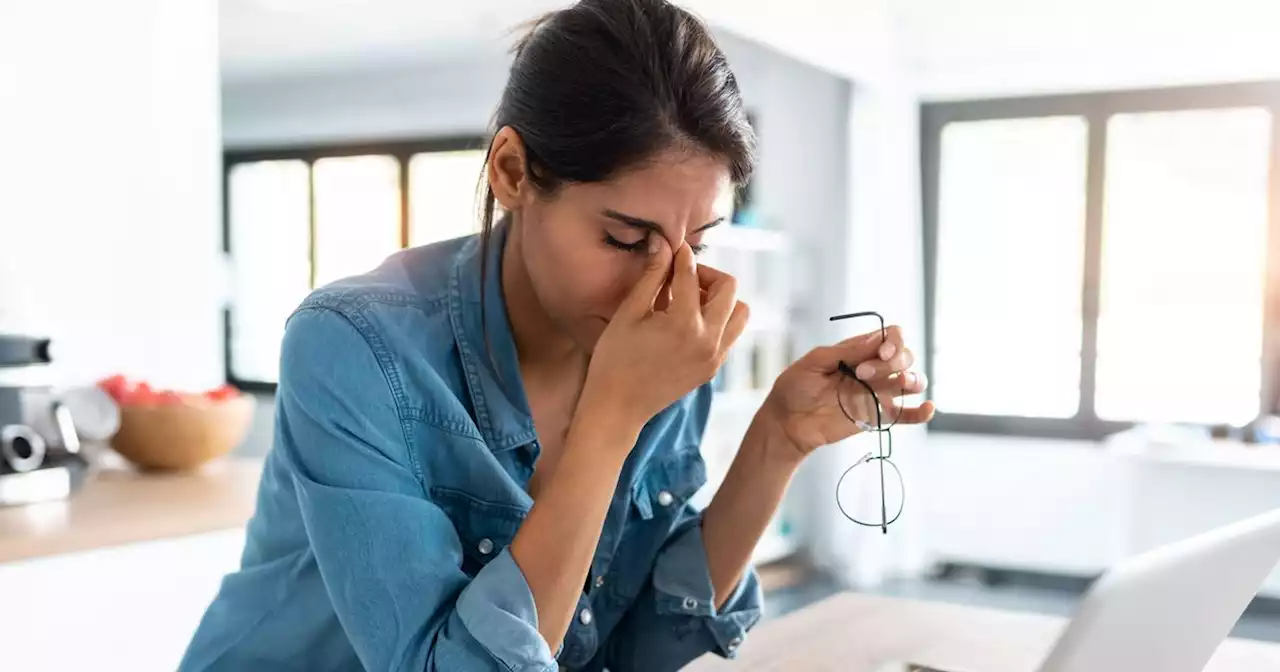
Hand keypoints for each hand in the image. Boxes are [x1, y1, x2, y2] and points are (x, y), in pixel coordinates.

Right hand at [586, 237, 749, 430]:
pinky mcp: (713, 368)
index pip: (692, 274)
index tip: (672, 247)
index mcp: (685, 323)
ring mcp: (715, 357)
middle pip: (729, 288)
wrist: (617, 408)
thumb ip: (652, 276)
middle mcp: (709, 340)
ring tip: (689, 301)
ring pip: (739, 312)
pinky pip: (730, 334)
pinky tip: (688, 322)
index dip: (680, 255)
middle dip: (706, 275)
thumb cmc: (614, 359)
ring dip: (719, 299)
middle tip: (680, 278)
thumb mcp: (629, 313)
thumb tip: (662, 243)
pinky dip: (717, 320)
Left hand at [761, 326, 934, 456]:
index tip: (881, 352)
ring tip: (900, 384)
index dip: (893, 341)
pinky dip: (921, 412)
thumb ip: (845, 351)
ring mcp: (878, 392)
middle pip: (904, 356)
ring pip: (911, 381)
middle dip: (892, 361)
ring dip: (912, 379)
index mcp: (858, 350)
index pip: (891, 336)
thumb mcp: (814, 362)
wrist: (787, 422)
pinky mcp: (878, 416)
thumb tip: (876, 340)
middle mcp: (873, 368)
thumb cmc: (795, 387)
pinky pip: (907, 414)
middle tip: (862, 374)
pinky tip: (927, 408)